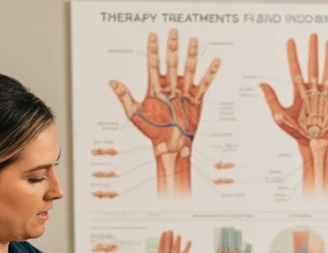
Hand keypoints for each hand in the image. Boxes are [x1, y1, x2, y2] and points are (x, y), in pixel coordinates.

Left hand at [110, 28, 220, 196]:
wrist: (169, 147)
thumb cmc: (151, 132)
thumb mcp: (134, 114)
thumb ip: (125, 97)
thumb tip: (112, 81)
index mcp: (154, 88)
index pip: (153, 64)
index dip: (153, 49)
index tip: (153, 35)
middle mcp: (170, 87)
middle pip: (171, 62)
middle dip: (172, 47)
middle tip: (173, 31)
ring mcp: (183, 92)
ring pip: (188, 70)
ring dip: (190, 55)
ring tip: (193, 40)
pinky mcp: (196, 100)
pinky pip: (204, 84)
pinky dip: (210, 73)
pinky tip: (215, 61)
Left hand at [147, 230, 189, 252]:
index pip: (162, 247)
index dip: (162, 240)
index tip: (163, 233)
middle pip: (169, 246)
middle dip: (169, 239)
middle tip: (170, 231)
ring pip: (176, 249)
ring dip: (177, 242)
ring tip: (178, 235)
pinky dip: (186, 248)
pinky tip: (188, 243)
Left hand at [260, 34, 327, 195]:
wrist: (314, 144)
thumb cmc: (297, 133)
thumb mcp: (279, 115)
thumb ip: (271, 99)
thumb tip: (261, 83)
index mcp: (298, 93)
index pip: (295, 69)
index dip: (292, 55)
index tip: (290, 41)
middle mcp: (312, 91)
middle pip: (312, 65)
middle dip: (312, 50)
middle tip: (312, 35)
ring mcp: (324, 94)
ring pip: (326, 69)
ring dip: (326, 55)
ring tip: (327, 42)